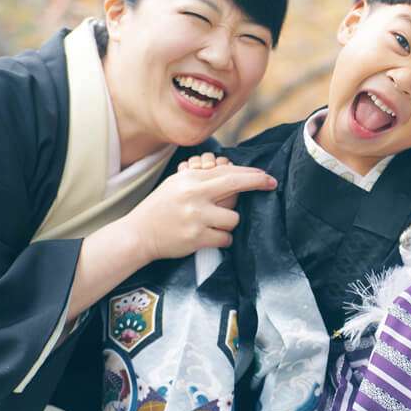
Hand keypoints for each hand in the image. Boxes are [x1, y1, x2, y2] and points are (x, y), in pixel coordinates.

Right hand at [123, 160, 275, 261]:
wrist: (138, 233)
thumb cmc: (161, 207)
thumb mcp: (177, 184)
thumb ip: (203, 178)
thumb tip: (234, 172)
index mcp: (190, 179)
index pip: (227, 172)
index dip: (250, 173)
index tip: (265, 175)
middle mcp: (194, 195)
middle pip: (235, 185)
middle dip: (257, 183)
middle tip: (272, 183)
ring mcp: (196, 217)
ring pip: (233, 217)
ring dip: (229, 221)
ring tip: (215, 222)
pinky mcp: (196, 238)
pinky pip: (225, 238)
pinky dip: (222, 238)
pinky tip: (211, 236)